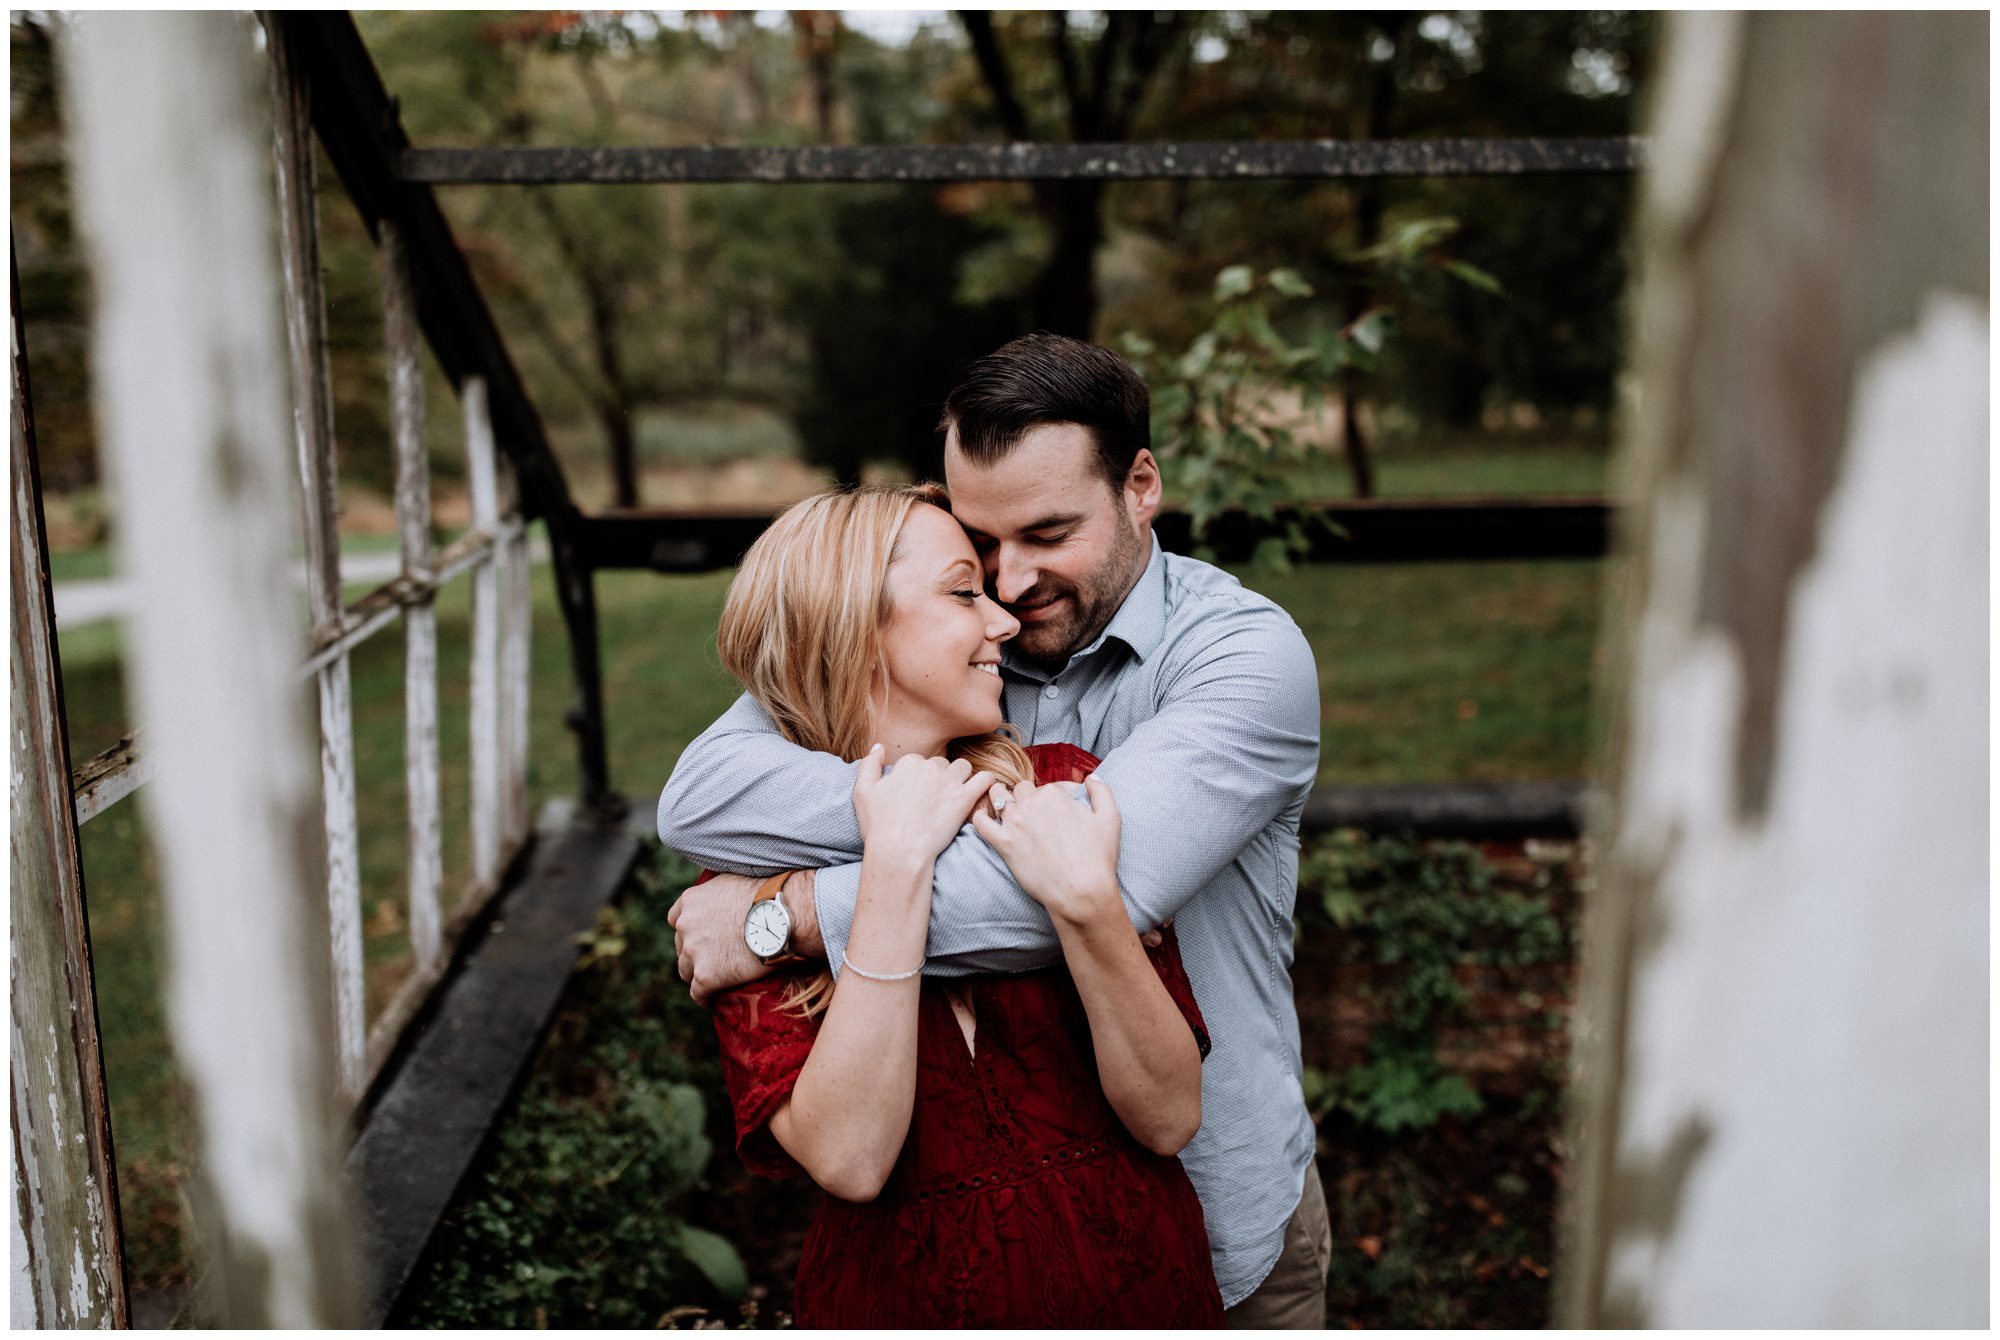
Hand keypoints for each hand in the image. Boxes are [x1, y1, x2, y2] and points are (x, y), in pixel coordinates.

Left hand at [667, 872, 770, 1005]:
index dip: (689, 930)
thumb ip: (718, 890)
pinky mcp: (706, 976)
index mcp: (690, 901)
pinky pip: (698, 994)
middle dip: (694, 952)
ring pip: (686, 970)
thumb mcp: (733, 880)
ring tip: (715, 980)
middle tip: (714, 958)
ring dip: (698, 974)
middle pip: (682, 946)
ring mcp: (694, 952)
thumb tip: (724, 896)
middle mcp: (686, 926)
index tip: (701, 936)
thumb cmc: (767, 895)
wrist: (781, 917)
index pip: (676, 920)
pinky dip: (705, 997)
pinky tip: (713, 999)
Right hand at [853, 746, 994, 866]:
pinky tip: (979, 791)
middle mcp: (931, 768)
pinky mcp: (965, 799)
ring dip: (960, 777)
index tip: (913, 795)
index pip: (918, 761)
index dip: (916, 777)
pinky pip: (985, 779)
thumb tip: (880, 747)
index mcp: (908, 763)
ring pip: (963, 767)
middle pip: (940, 764)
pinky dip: (985, 782)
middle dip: (938, 777)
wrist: (899, 852)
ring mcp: (950, 782)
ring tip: (954, 795)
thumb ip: (869, 764)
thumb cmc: (879, 825)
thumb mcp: (863, 792)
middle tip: (932, 800)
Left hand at [972, 774, 1123, 927]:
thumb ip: (1102, 792)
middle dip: (1028, 798)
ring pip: (998, 797)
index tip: (1059, 813)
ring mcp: (1015, 823)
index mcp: (1054, 794)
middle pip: (1022, 789)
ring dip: (1001, 799)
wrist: (1080, 892)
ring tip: (1008, 810)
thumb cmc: (1097, 857)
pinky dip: (980, 816)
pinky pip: (980, 822)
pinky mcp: (1003, 843)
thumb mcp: (1110, 819)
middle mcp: (1031, 803)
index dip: (1055, 798)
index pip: (1048, 786)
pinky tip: (988, 820)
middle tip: (1035, 816)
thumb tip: (1091, 778)